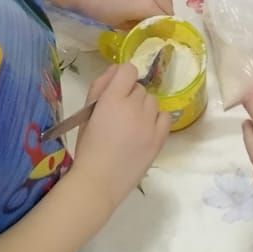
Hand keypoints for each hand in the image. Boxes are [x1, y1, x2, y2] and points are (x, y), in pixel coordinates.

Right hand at [72, 62, 170, 209]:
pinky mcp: (159, 139)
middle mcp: (133, 107)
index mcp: (112, 99)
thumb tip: (116, 70)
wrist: (98, 181)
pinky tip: (146, 130)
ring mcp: (149, 123)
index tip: (116, 91)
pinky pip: (165, 117)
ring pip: (153, 102)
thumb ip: (100, 87)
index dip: (122, 78)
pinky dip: (157, 120)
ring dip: (143, 109)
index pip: (128, 70)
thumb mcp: (87, 113)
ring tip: (132, 126)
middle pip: (140, 88)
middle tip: (119, 115)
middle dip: (130, 97)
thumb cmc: (88, 147)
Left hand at [76, 0, 172, 28]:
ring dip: (164, 5)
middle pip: (168, 6)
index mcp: (146, 4)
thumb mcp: (119, 24)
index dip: (165, 30)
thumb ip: (138, 27)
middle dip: (166, 18)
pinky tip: (146, 2)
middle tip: (159, 28)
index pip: (165, 19)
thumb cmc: (99, 9)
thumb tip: (147, 29)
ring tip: (154, 15)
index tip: (162, 38)